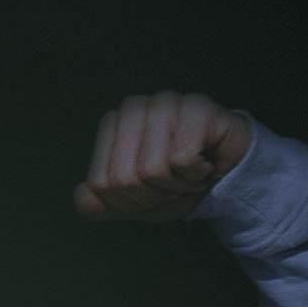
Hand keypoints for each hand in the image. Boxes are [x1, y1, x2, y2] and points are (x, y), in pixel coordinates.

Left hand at [74, 92, 250, 220]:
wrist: (226, 176)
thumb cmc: (174, 184)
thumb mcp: (131, 203)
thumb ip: (97, 204)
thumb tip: (82, 195)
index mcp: (112, 125)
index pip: (101, 184)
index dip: (129, 201)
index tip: (150, 192)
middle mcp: (133, 108)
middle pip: (124, 179)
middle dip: (152, 196)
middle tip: (172, 186)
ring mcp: (165, 102)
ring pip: (153, 170)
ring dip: (177, 186)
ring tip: (188, 174)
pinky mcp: (197, 107)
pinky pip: (182, 159)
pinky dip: (196, 174)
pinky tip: (205, 163)